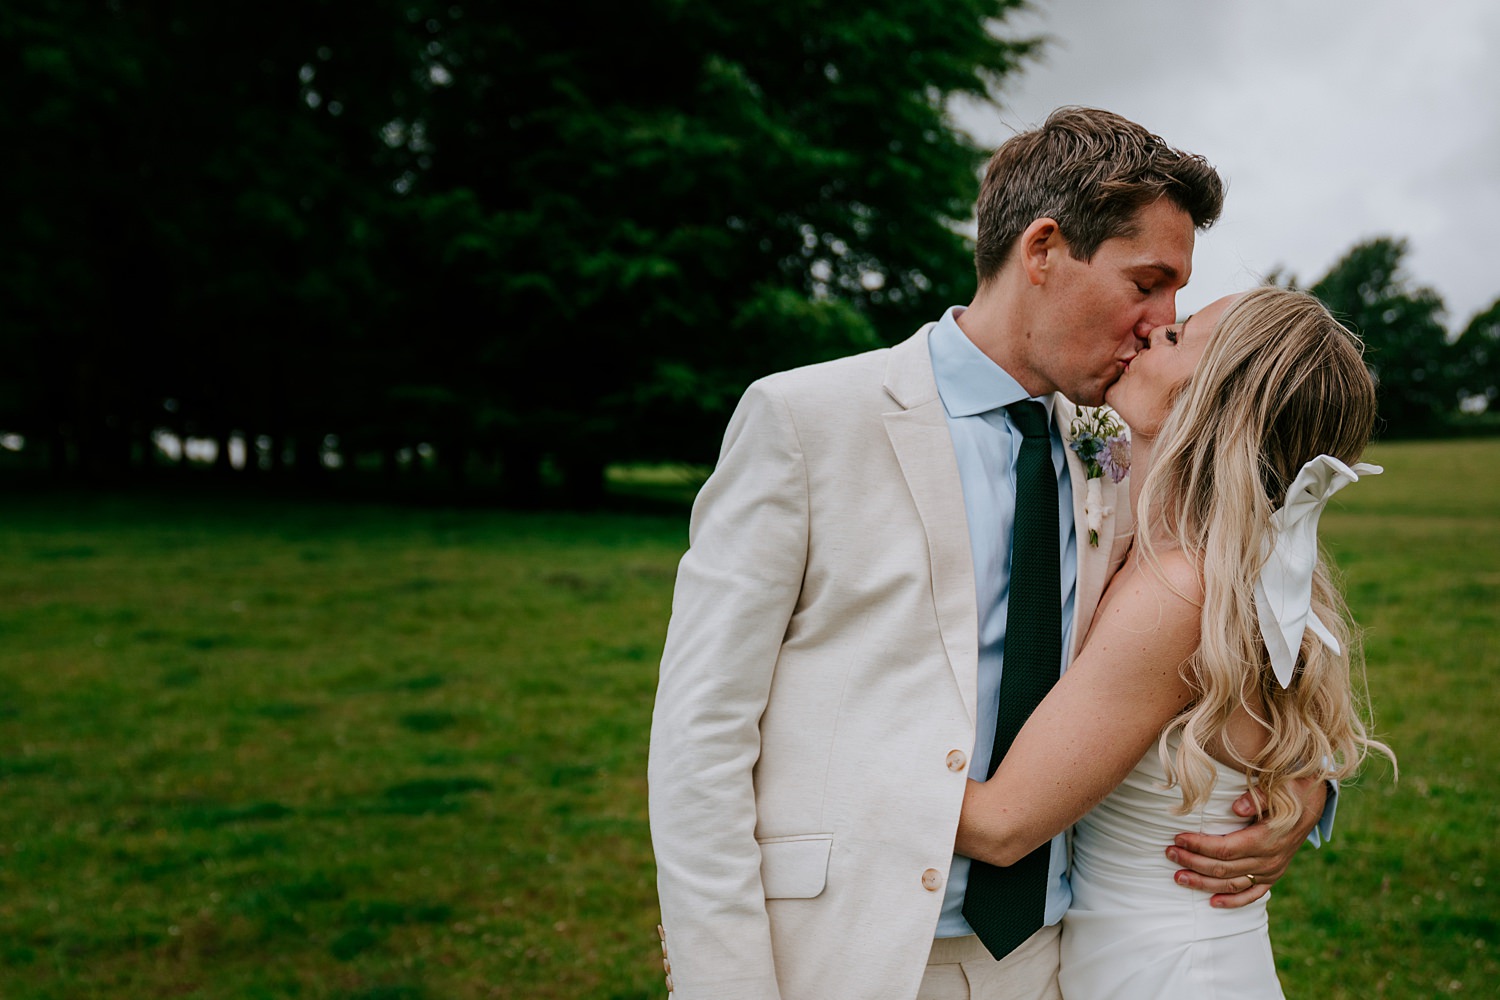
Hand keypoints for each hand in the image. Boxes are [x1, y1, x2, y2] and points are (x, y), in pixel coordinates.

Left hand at [1165, 777, 1327, 907]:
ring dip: (1203, 883)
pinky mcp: (1273, 876)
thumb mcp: (1278, 787)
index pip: (1225, 848)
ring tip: (1178, 877)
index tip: (1178, 838)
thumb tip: (1237, 807)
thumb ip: (1257, 797)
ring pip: (1232, 885)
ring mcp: (1271, 871)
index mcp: (1266, 839)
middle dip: (1193, 862)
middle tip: (1169, 853)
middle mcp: (1268, 860)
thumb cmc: (1289, 791)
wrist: (1311, 804)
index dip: (1199, 846)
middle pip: (1223, 868)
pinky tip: (1212, 902)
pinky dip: (1232, 901)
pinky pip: (1252, 895)